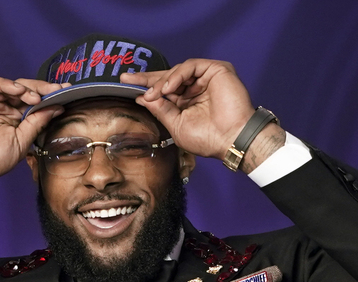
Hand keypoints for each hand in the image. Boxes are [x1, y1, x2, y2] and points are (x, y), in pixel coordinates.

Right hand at [0, 77, 64, 203]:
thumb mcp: (22, 141)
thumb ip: (38, 122)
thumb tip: (58, 107)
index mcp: (12, 117)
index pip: (32, 101)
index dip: (48, 96)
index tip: (66, 92)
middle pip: (22, 90)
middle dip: (40, 89)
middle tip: (56, 90)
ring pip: (8, 85)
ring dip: (24, 88)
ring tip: (36, 97)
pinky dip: (5, 84)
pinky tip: (18, 91)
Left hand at [121, 59, 258, 159]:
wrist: (230, 140)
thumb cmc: (209, 139)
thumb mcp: (176, 125)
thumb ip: (161, 109)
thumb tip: (142, 98)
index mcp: (187, 101)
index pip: (164, 89)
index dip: (146, 86)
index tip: (126, 84)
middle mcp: (196, 88)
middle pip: (168, 76)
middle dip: (147, 77)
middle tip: (129, 78)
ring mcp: (206, 78)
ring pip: (178, 71)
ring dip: (162, 81)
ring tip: (154, 93)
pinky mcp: (216, 70)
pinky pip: (191, 65)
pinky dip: (177, 75)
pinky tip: (168, 88)